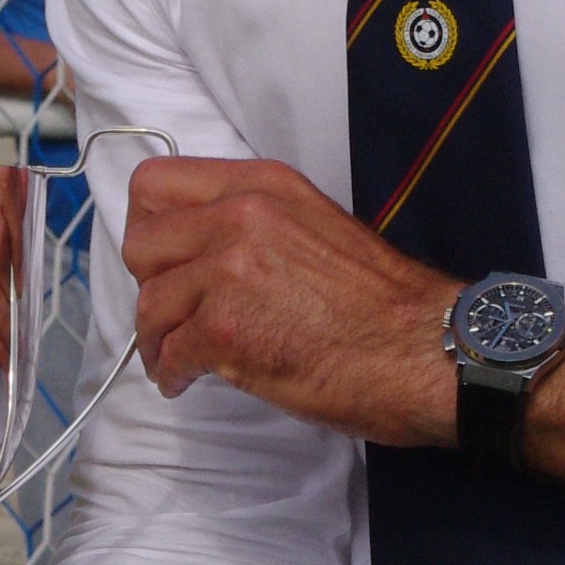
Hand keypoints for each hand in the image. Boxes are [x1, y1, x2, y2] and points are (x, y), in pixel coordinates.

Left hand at [123, 155, 457, 440]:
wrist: (425, 349)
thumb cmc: (379, 302)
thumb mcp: (313, 226)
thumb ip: (254, 225)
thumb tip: (202, 249)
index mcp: (260, 186)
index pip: (154, 184)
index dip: (148, 226)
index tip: (162, 259)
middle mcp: (239, 216)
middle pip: (139, 244)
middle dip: (150, 284)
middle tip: (171, 311)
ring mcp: (229, 271)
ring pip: (149, 304)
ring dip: (157, 338)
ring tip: (176, 357)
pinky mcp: (225, 329)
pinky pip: (168, 353)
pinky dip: (171, 373)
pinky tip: (187, 381)